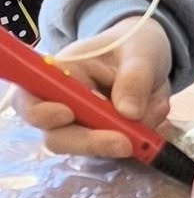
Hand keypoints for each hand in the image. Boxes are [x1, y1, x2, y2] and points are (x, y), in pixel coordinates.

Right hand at [11, 16, 172, 160]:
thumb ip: (135, 78)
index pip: (31, 100)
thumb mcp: (140, 52)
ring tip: (155, 110)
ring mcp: (84, 127)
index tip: (67, 114)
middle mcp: (63, 106)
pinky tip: (158, 120)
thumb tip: (128, 112)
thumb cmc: (133, 46)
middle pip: (58, 137)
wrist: (150, 57)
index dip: (42, 113)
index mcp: (59, 74)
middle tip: (125, 143)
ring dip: (125, 139)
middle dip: (91, 143)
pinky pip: (120, 151)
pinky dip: (143, 142)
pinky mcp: (105, 141)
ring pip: (90, 151)